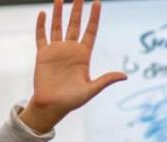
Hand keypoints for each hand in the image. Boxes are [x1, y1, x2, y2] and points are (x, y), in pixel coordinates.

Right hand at [19, 0, 126, 132]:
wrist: (51, 106)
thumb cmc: (72, 101)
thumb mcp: (91, 90)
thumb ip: (106, 80)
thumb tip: (125, 76)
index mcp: (83, 56)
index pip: (90, 32)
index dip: (94, 17)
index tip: (97, 2)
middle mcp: (70, 50)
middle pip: (75, 25)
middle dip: (77, 11)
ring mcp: (56, 51)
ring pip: (57, 27)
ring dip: (58, 13)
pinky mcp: (43, 55)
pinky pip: (41, 37)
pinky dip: (41, 26)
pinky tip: (43, 14)